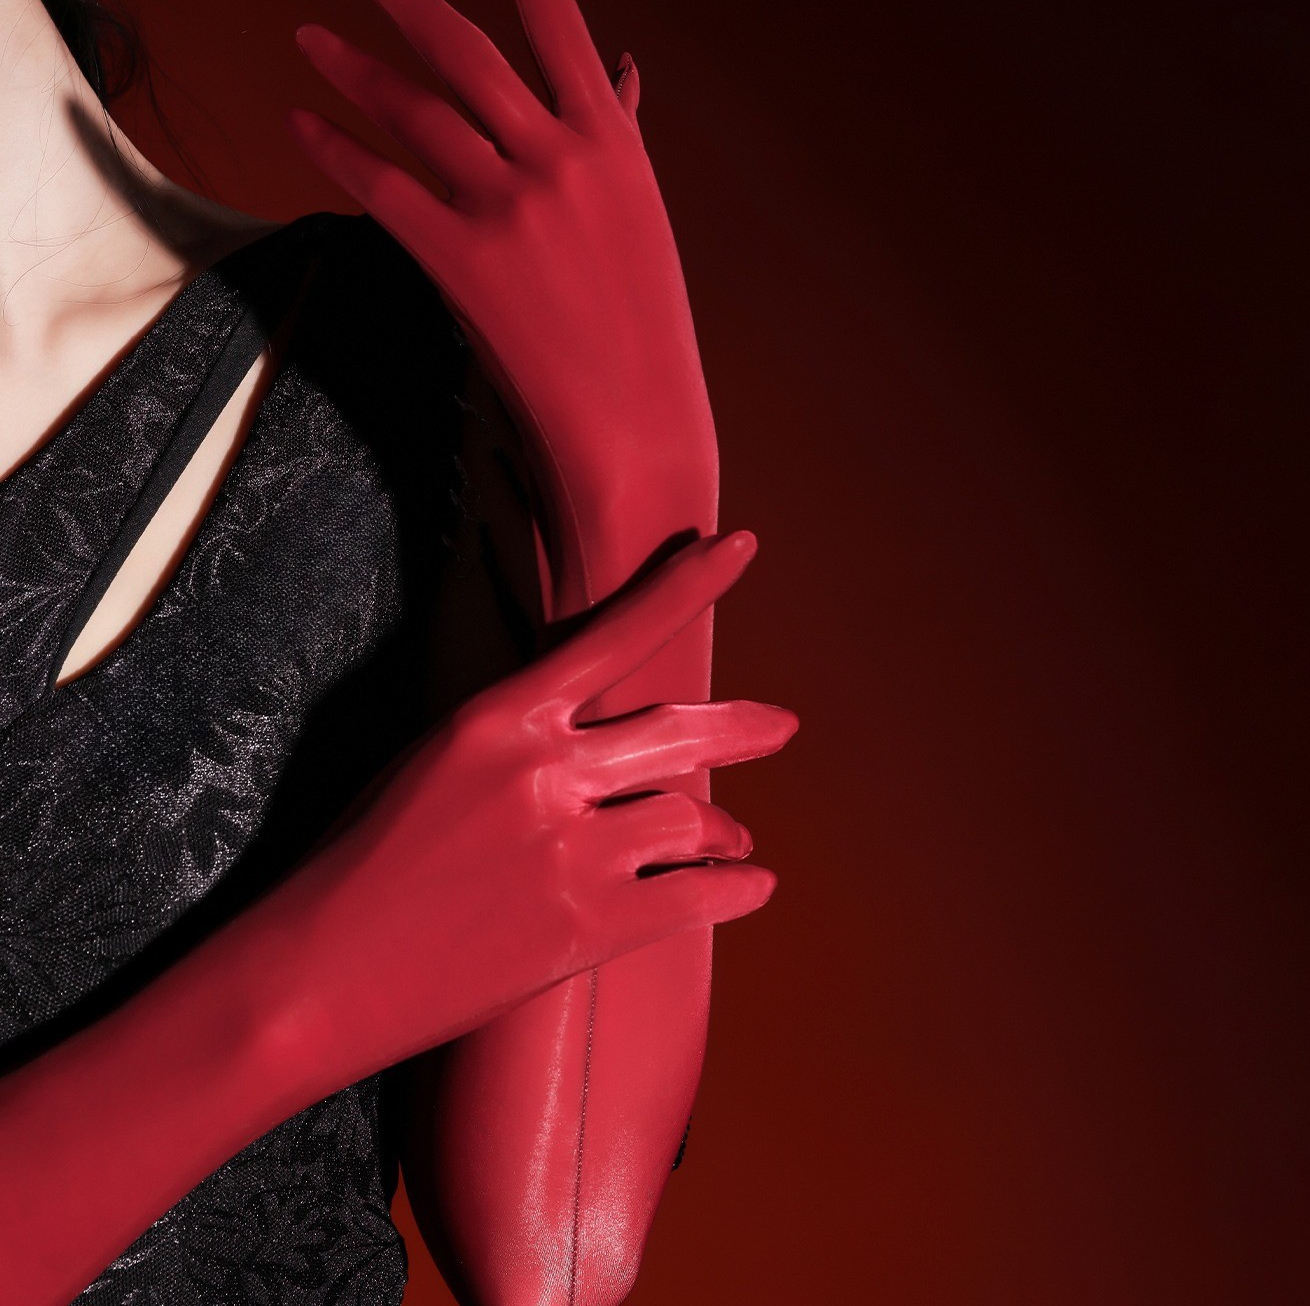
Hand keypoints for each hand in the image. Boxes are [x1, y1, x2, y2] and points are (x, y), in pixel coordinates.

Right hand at [279, 531, 792, 1073]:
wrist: (313, 975)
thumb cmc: (360, 865)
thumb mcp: (434, 764)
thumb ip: (523, 742)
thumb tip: (603, 746)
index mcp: (502, 717)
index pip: (617, 631)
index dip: (687, 586)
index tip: (738, 548)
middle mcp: (547, 771)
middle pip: (678, 732)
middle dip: (741, 728)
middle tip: (782, 725)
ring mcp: (573, 852)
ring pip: (692, 818)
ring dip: (727, 830)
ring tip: (740, 842)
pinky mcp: (587, 931)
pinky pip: (697, 897)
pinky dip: (737, 889)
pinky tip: (754, 886)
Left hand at [286, 0, 716, 543]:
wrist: (634, 418)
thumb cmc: (643, 322)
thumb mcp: (639, 218)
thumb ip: (616, 133)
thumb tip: (620, 66)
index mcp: (611, 144)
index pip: (562, 22)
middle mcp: (558, 159)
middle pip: (462, 50)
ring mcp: (508, 207)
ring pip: (413, 112)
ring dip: (351, 69)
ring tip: (309, 39)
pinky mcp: (462, 259)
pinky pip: (383, 185)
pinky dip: (337, 149)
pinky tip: (304, 123)